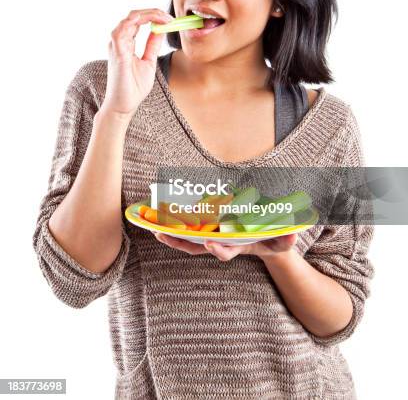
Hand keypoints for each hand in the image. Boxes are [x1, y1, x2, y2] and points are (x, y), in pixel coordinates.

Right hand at [100, 8, 173, 120]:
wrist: (124, 105)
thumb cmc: (133, 87)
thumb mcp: (149, 62)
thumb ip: (152, 46)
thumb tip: (160, 31)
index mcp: (126, 43)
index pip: (138, 20)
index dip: (154, 16)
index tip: (170, 20)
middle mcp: (119, 42)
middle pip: (134, 16)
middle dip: (154, 12)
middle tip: (170, 17)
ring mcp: (116, 46)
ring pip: (129, 18)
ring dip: (148, 14)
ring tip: (164, 18)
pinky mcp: (117, 53)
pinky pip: (121, 31)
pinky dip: (136, 22)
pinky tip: (150, 22)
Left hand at [152, 231, 296, 260]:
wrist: (269, 237)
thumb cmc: (274, 239)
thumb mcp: (283, 240)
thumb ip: (287, 239)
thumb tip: (292, 235)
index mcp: (238, 246)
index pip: (226, 251)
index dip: (217, 250)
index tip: (210, 244)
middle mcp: (222, 242)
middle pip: (197, 246)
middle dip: (179, 242)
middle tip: (163, 233)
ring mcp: (213, 234)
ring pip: (188, 238)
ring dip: (172, 233)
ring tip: (155, 227)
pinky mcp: (209, 224)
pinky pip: (190, 226)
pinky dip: (177, 223)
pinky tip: (162, 215)